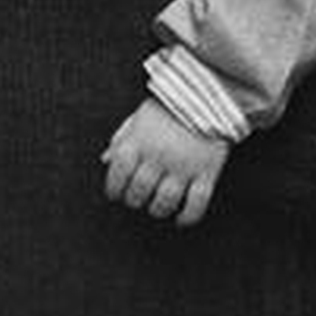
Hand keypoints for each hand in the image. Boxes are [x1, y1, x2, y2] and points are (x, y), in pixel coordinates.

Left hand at [101, 98, 229, 226]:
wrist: (210, 95)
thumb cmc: (172, 106)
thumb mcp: (140, 117)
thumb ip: (122, 138)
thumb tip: (105, 160)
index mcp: (138, 142)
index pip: (117, 176)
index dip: (114, 190)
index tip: (117, 194)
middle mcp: (158, 157)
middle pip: (139, 192)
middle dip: (135, 200)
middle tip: (138, 200)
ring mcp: (184, 166)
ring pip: (165, 201)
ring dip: (158, 210)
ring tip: (158, 208)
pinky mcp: (207, 172)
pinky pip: (197, 202)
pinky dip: (188, 216)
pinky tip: (181, 219)